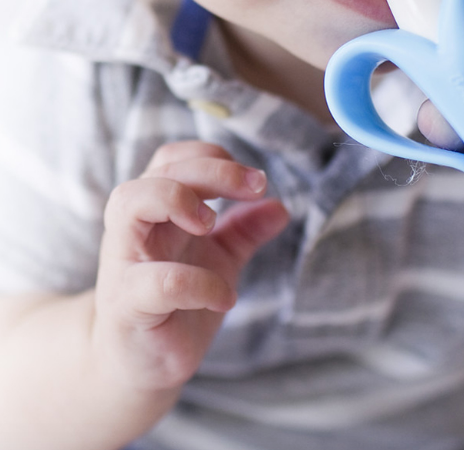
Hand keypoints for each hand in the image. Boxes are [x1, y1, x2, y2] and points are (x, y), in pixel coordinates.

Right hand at [92, 141, 288, 392]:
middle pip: (160, 171)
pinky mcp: (126, 305)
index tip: (254, 181)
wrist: (140, 365)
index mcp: (156, 210)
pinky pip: (158, 281)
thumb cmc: (176, 303)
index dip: (214, 158)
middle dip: (212, 171)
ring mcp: (124, 262)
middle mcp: (134, 226)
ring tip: (213, 225)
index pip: (173, 158)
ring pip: (131, 203)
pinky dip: (201, 284)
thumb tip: (281, 207)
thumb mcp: (218, 260)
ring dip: (178, 200)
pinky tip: (226, 299)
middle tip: (255, 186)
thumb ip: (245, 232)